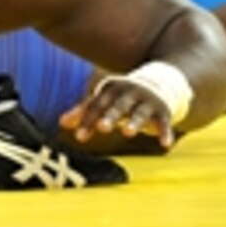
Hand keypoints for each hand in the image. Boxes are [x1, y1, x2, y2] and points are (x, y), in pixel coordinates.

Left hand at [59, 78, 174, 149]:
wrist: (158, 82)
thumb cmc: (122, 97)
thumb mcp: (105, 100)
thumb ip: (85, 111)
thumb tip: (61, 123)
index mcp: (111, 89)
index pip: (97, 105)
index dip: (88, 120)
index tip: (79, 137)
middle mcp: (129, 92)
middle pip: (118, 106)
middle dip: (110, 116)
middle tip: (102, 127)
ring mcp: (147, 101)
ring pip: (140, 113)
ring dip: (135, 122)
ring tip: (128, 132)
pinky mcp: (163, 111)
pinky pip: (164, 122)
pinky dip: (164, 132)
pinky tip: (165, 144)